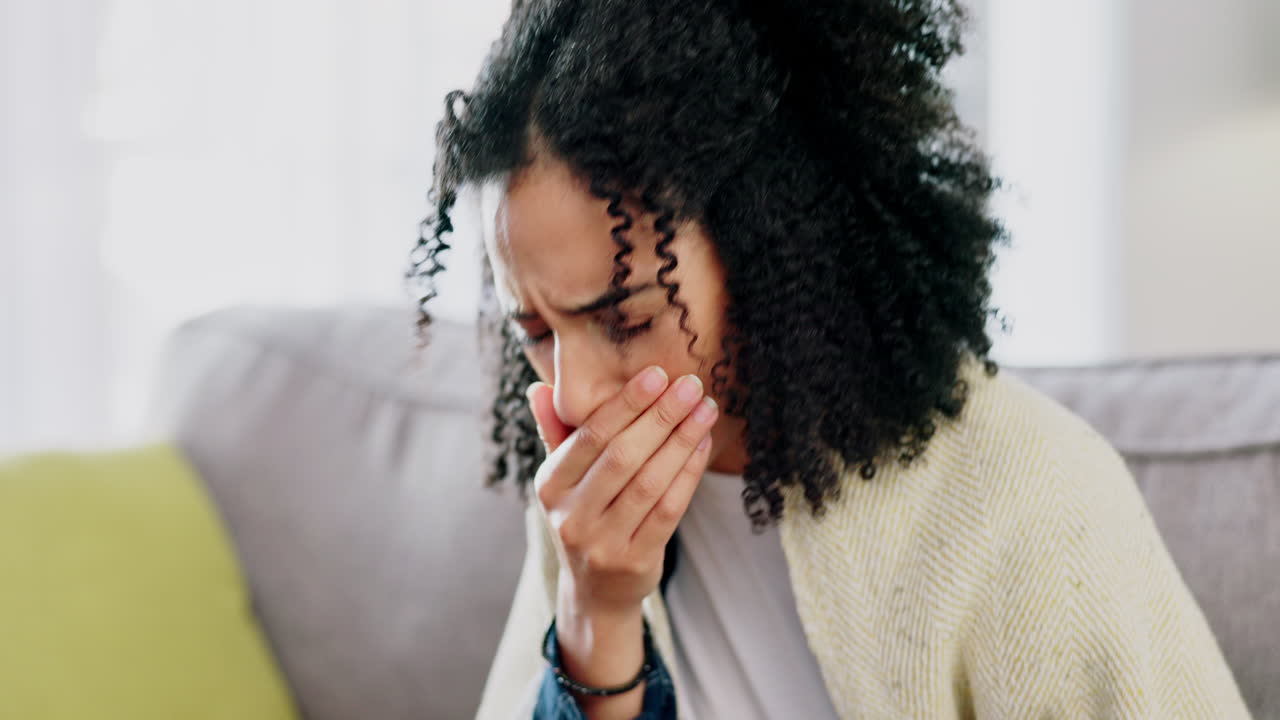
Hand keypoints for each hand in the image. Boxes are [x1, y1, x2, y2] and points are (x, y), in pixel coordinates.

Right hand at [525, 366, 717, 618]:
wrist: (595, 591)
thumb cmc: (584, 517)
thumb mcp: (562, 480)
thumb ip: (555, 432)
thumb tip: (539, 388)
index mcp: (549, 486)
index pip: (589, 435)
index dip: (625, 404)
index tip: (657, 374)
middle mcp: (570, 516)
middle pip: (622, 456)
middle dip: (660, 416)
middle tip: (691, 385)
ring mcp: (602, 543)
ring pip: (649, 482)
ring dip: (682, 441)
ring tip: (705, 410)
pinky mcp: (635, 561)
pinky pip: (668, 509)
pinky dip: (688, 473)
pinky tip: (702, 445)